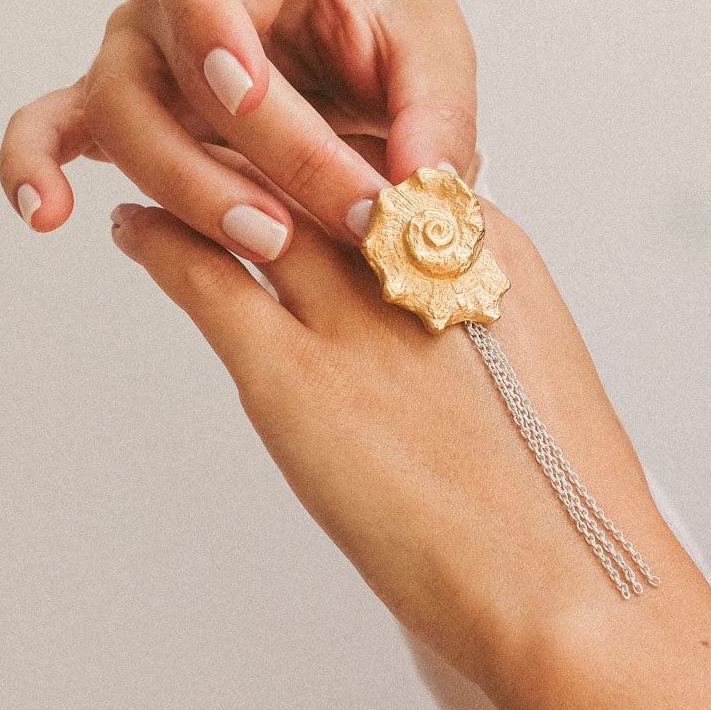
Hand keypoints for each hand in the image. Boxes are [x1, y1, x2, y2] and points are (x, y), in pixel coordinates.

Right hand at [0, 0, 477, 263]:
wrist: (359, 65)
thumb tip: (421, 188)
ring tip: (266, 243)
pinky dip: (34, 169)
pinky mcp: (123, 117)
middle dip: (234, 153)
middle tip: (308, 219)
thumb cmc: (381, 28)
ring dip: (187, 191)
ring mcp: (137, 56)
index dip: (208, 27)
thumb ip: (435, 112)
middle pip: (155, 66)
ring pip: (118, 119)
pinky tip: (49, 215)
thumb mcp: (433, 48)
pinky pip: (49, 132)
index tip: (250, 94)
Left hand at [106, 184, 710, 709]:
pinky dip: (162, 243)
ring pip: (251, 203)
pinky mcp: (295, 378)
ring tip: (157, 161)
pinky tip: (138, 230)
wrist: (572, 585)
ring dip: (199, 176)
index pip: (388, 169)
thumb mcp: (532, 380)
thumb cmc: (564, 507)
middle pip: (315, 165)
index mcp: (487, 254)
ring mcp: (352, 316)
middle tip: (208, 123)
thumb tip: (424, 338)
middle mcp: (417, 260)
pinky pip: (206, 277)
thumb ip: (470, 331)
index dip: (329, 151)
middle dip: (261, 140)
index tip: (291, 148)